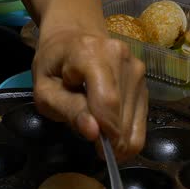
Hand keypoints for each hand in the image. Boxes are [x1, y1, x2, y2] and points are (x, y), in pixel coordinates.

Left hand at [31, 27, 147, 161]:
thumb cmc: (53, 66)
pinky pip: (142, 117)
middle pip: (123, 114)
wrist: (71, 38)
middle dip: (110, 139)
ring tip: (98, 126)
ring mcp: (137, 67)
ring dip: (118, 135)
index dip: (105, 131)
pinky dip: (127, 131)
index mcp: (90, 53)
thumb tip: (94, 133)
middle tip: (92, 142)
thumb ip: (69, 110)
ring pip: (135, 120)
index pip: (107, 101)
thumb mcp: (45, 91)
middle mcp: (121, 56)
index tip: (97, 150)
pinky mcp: (144, 80)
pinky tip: (111, 127)